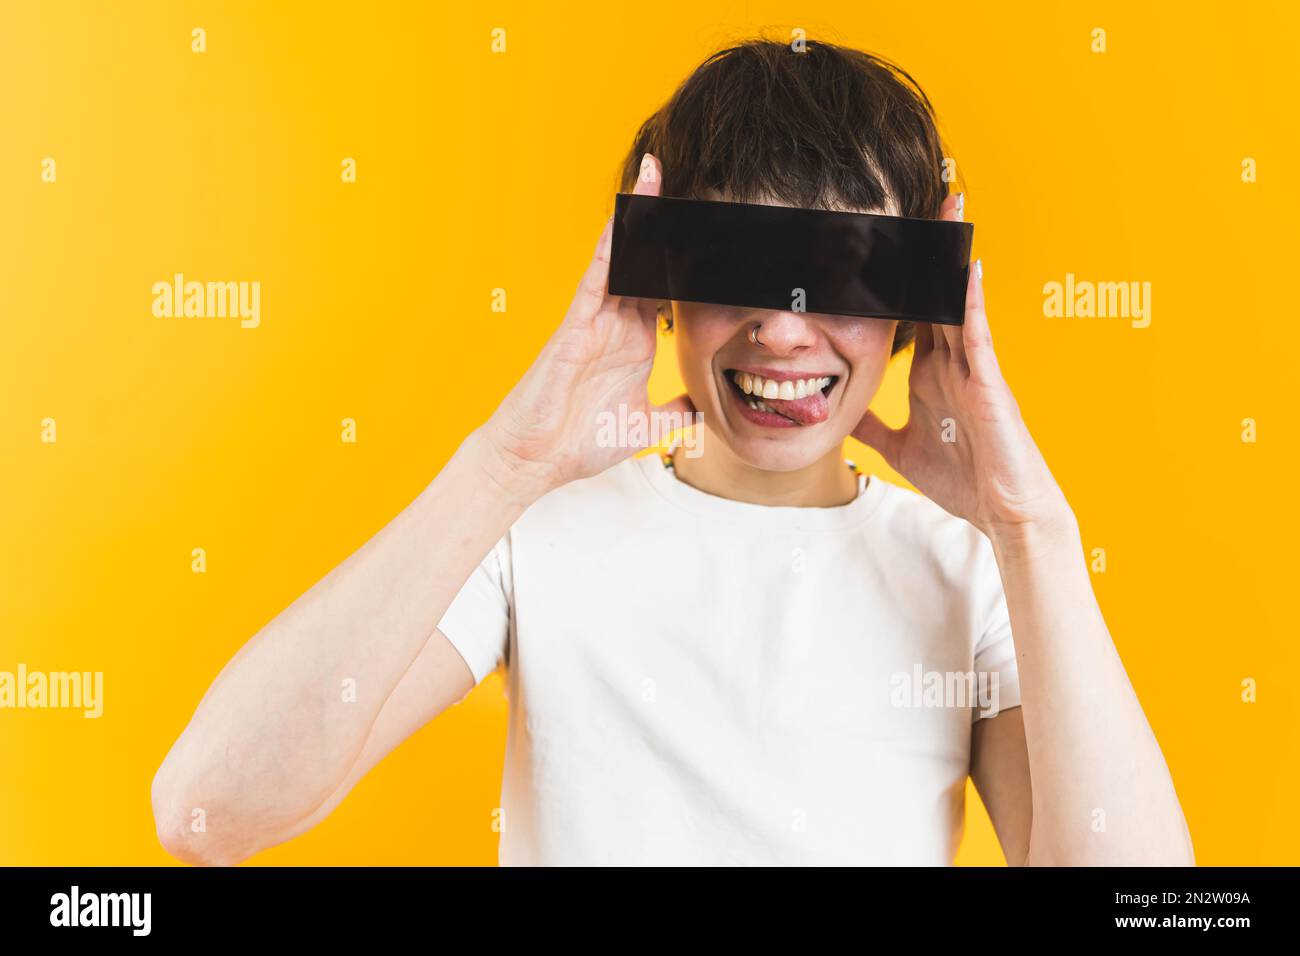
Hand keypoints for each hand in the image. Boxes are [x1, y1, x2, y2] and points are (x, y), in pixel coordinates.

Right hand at [479, 154, 693, 503]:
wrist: (537, 459)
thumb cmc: (579, 441)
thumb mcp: (644, 426)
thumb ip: (675, 412)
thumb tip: (702, 407)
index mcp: (636, 341)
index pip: (670, 288)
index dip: (690, 260)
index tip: (718, 234)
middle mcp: (618, 322)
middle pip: (649, 260)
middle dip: (666, 223)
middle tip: (692, 184)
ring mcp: (596, 319)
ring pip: (622, 257)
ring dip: (638, 216)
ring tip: (655, 174)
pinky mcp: (576, 324)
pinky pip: (597, 276)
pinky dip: (611, 245)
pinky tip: (625, 216)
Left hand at [852, 194, 1071, 540]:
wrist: (1004, 512)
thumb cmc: (964, 479)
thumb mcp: (900, 449)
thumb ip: (872, 429)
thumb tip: (839, 416)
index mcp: (932, 374)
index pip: (909, 315)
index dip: (891, 281)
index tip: (874, 245)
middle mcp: (953, 362)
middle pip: (933, 294)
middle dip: (925, 250)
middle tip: (915, 203)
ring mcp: (974, 369)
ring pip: (956, 301)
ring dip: (950, 257)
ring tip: (945, 209)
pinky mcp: (990, 383)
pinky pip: (977, 334)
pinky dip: (968, 300)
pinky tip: (964, 266)